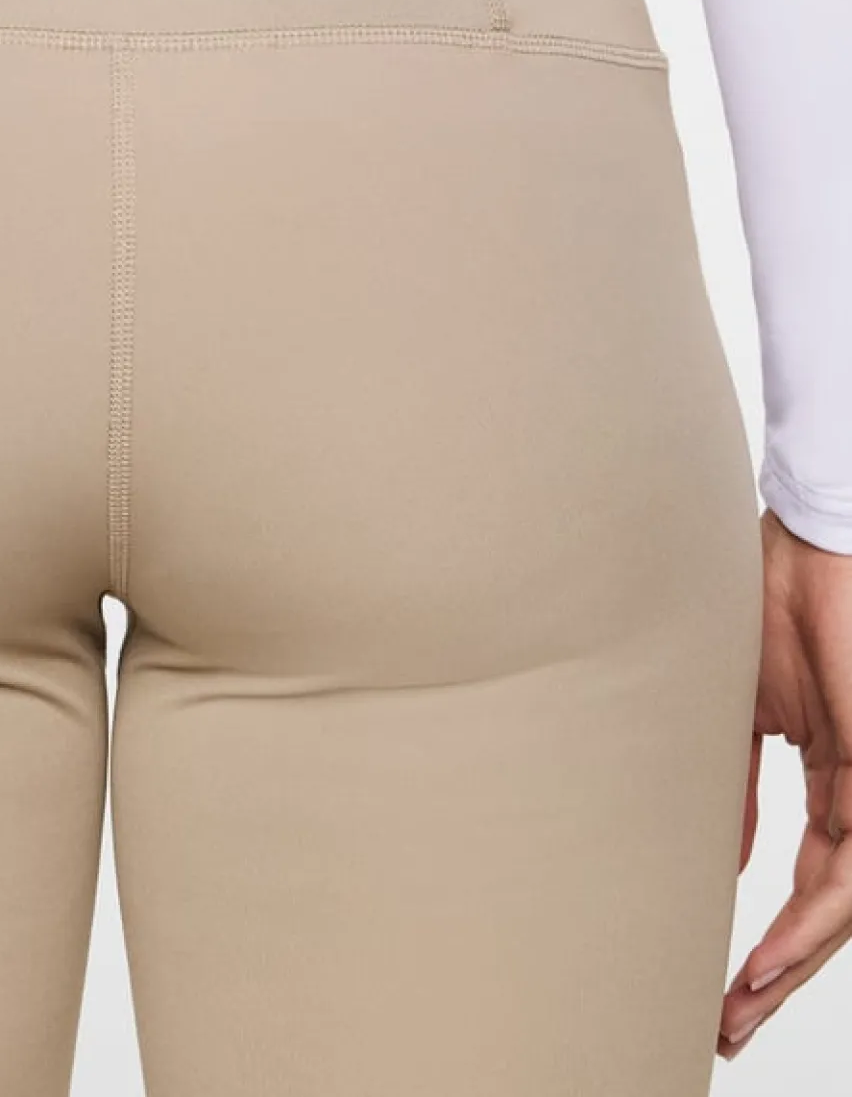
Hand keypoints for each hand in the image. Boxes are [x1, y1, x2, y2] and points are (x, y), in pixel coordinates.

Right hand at [719, 508, 851, 1059]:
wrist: (804, 536)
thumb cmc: (763, 597)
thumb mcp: (736, 707)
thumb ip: (732, 783)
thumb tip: (720, 861)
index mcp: (830, 772)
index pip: (804, 872)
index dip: (767, 930)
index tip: (719, 978)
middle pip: (827, 906)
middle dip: (776, 970)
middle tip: (728, 1022)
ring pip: (846, 903)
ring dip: (791, 962)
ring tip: (739, 1004)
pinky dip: (812, 919)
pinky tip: (767, 954)